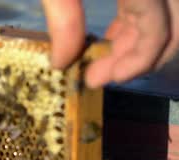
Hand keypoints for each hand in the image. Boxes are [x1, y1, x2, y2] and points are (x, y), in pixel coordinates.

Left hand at [42, 0, 178, 87]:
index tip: (107, 80)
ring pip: (163, 20)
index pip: (159, 29)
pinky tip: (108, 42)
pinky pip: (151, 8)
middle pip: (171, 28)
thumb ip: (63, 16)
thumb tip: (62, 62)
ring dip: (135, 46)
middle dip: (138, 59)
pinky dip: (135, 28)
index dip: (139, 60)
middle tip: (97, 78)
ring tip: (96, 65)